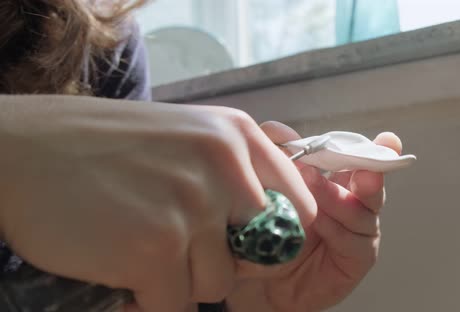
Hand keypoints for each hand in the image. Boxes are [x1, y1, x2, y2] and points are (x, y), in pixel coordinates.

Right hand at [0, 96, 315, 311]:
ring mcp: (192, 207)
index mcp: (237, 135)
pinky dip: (149, 299)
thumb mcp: (186, 136)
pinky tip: (121, 270)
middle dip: (224, 264)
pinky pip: (175, 305)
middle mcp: (224, 166)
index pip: (298, 207)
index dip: (276, 238)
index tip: (243, 246)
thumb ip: (230, 173)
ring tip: (138, 249)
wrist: (25, 150)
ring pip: (216, 284)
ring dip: (179, 281)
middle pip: (261, 253)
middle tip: (180, 252)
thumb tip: (264, 225)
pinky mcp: (155, 250)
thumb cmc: (102, 146)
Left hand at [226, 121, 402, 311]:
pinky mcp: (360, 256)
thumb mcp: (273, 187)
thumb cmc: (274, 227)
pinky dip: (336, 230)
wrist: (267, 278)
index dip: (377, 149)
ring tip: (312, 187)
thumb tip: (278, 130)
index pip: (362, 158)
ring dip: (338, 198)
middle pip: (372, 182)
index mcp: (340, 178)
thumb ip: (279, 157)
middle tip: (360, 171)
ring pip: (362, 210)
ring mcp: (361, 229)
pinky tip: (319, 226)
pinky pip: (355, 241)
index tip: (387, 140)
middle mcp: (355, 200)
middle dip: (369, 173)